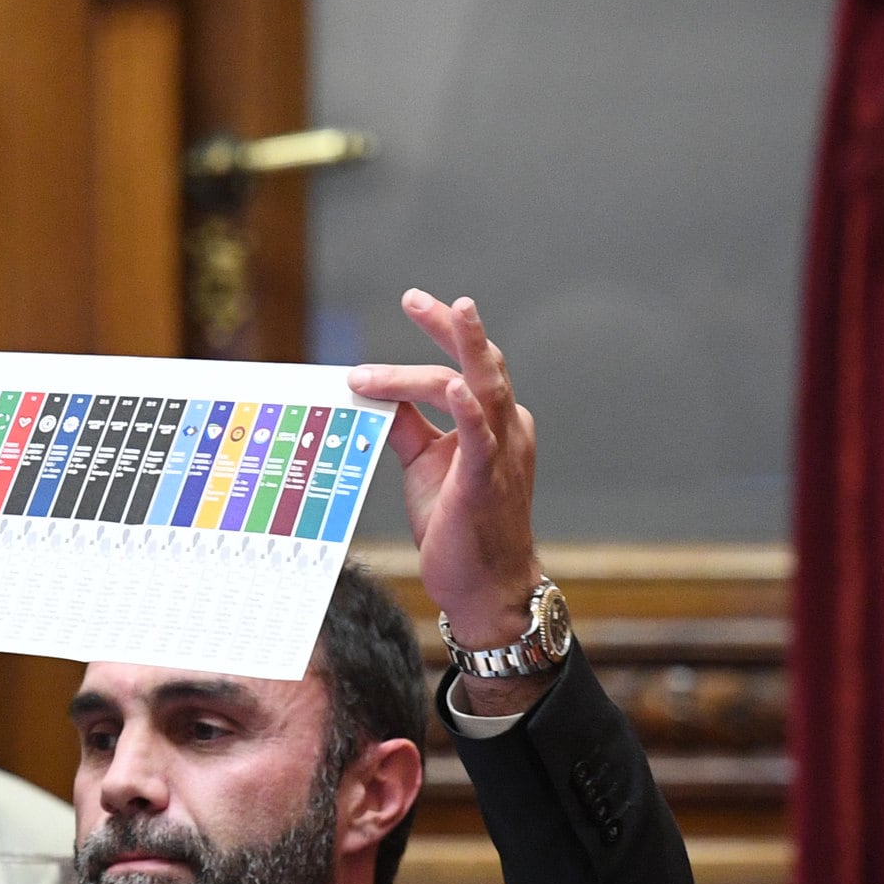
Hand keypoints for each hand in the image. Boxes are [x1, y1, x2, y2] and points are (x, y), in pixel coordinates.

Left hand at [348, 291, 547, 679]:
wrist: (484, 585)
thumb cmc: (460, 525)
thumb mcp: (426, 466)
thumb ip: (407, 426)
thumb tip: (377, 395)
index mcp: (493, 423)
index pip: (463, 368)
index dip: (438, 336)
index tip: (414, 304)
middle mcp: (507, 429)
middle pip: (478, 365)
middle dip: (449, 328)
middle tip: (415, 298)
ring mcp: (502, 453)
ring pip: (486, 388)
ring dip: (468, 347)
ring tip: (456, 310)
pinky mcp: (487, 481)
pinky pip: (483, 438)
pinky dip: (470, 409)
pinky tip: (455, 385)